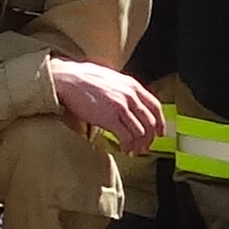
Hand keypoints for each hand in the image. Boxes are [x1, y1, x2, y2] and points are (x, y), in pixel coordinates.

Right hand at [46, 59, 162, 147]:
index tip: (160, 132)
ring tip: (133, 150)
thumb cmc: (84, 78)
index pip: (155, 106)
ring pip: (140, 132)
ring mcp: (121, 107)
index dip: (161, 122)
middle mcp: (130, 96)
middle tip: (145, 146)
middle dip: (149, 138)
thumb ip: (124, 89)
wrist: (67, 79)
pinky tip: (124, 149)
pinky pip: (127, 137)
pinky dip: (128, 146)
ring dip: (139, 145)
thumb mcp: (111, 78)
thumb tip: (130, 102)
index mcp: (132, 85)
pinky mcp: (109, 118)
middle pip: (150, 122)